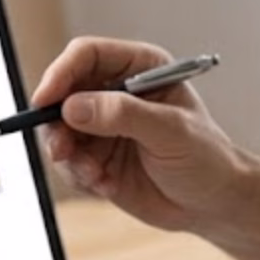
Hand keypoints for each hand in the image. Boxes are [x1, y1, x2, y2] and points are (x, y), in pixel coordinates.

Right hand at [32, 36, 245, 233]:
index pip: (87, 56)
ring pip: (59, 130)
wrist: (214, 204)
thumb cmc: (207, 158)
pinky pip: (68, 162)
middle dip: (56, 122)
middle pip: (63, 92)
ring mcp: (103, 126)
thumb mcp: (171, 131)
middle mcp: (116, 92)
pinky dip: (80, 175)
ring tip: (96, 174)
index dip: (61, 73)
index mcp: (139, 68)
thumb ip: (123, 115)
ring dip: (69, 156)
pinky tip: (107, 184)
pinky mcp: (96, 158)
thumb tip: (74, 106)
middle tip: (61, 149)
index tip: (45, 101)